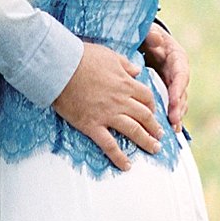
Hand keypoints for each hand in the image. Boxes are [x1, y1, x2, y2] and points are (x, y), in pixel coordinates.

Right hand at [52, 42, 162, 170]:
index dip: (152, 106)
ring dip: (146, 141)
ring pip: (133, 131)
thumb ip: (125, 64)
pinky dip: (119, 157)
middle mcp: (121, 101)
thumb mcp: (109, 54)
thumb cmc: (82, 57)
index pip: (147, 97)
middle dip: (155, 127)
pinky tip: (126, 165)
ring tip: (154, 149)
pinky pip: (109, 145)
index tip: (153, 112)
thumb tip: (137, 70)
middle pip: (145, 116)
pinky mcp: (92, 125)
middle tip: (159, 135)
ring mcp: (107, 115)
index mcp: (126, 83)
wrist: (60, 67)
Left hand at [142, 20, 189, 130]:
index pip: (180, 74)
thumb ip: (151, 36)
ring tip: (173, 129)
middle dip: (178, 107)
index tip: (174, 100)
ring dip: (177, 115)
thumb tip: (155, 39)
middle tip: (173, 120)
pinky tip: (170, 130)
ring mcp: (175, 83)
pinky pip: (172, 105)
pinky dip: (172, 117)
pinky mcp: (169, 92)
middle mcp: (179, 72)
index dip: (178, 88)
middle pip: (181, 91)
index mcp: (177, 57)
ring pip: (179, 101)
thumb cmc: (148, 37)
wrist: (147, 41)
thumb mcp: (149, 33)